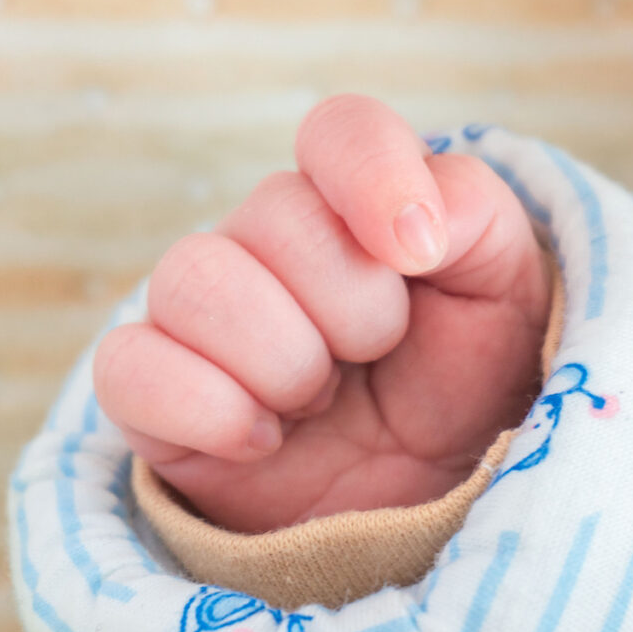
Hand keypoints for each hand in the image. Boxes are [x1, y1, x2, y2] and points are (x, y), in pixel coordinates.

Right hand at [94, 95, 550, 532]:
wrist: (426, 501)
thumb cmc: (466, 387)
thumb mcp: (505, 291)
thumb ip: (473, 214)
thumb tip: (405, 224)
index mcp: (354, 206)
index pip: (340, 130)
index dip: (373, 176)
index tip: (417, 255)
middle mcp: (269, 245)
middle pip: (271, 212)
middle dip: (349, 305)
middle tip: (377, 355)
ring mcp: (204, 317)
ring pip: (192, 279)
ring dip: (282, 358)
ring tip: (321, 401)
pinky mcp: (155, 394)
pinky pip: (127, 367)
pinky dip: (205, 407)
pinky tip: (265, 440)